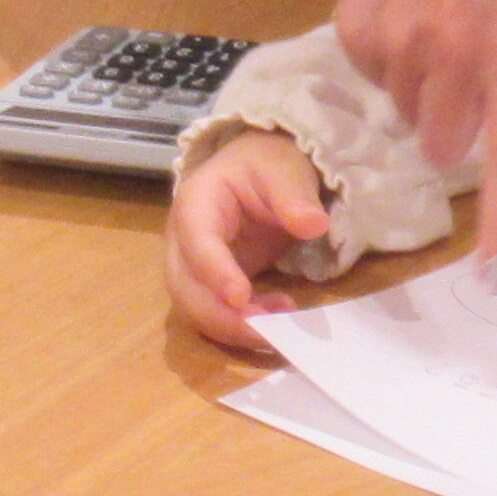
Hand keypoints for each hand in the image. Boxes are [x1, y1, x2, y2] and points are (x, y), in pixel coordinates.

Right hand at [167, 127, 332, 348]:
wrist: (261, 168)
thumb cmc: (267, 164)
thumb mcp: (284, 169)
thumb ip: (295, 196)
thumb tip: (313, 225)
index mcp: (196, 203)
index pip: (197, 242)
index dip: (215, 273)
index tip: (242, 298)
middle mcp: (184, 240)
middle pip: (184, 288)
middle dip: (221, 317)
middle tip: (266, 331)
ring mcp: (193, 266)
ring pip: (196, 309)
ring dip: (233, 327)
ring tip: (280, 324)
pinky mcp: (211, 284)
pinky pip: (215, 313)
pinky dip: (242, 325)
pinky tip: (277, 314)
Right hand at [331, 0, 496, 263]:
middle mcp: (458, 55)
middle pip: (442, 143)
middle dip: (446, 118)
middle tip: (455, 59)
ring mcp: (403, 46)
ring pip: (404, 108)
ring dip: (414, 78)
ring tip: (427, 14)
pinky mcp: (357, 33)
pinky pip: (370, 74)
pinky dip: (382, 51)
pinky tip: (396, 3)